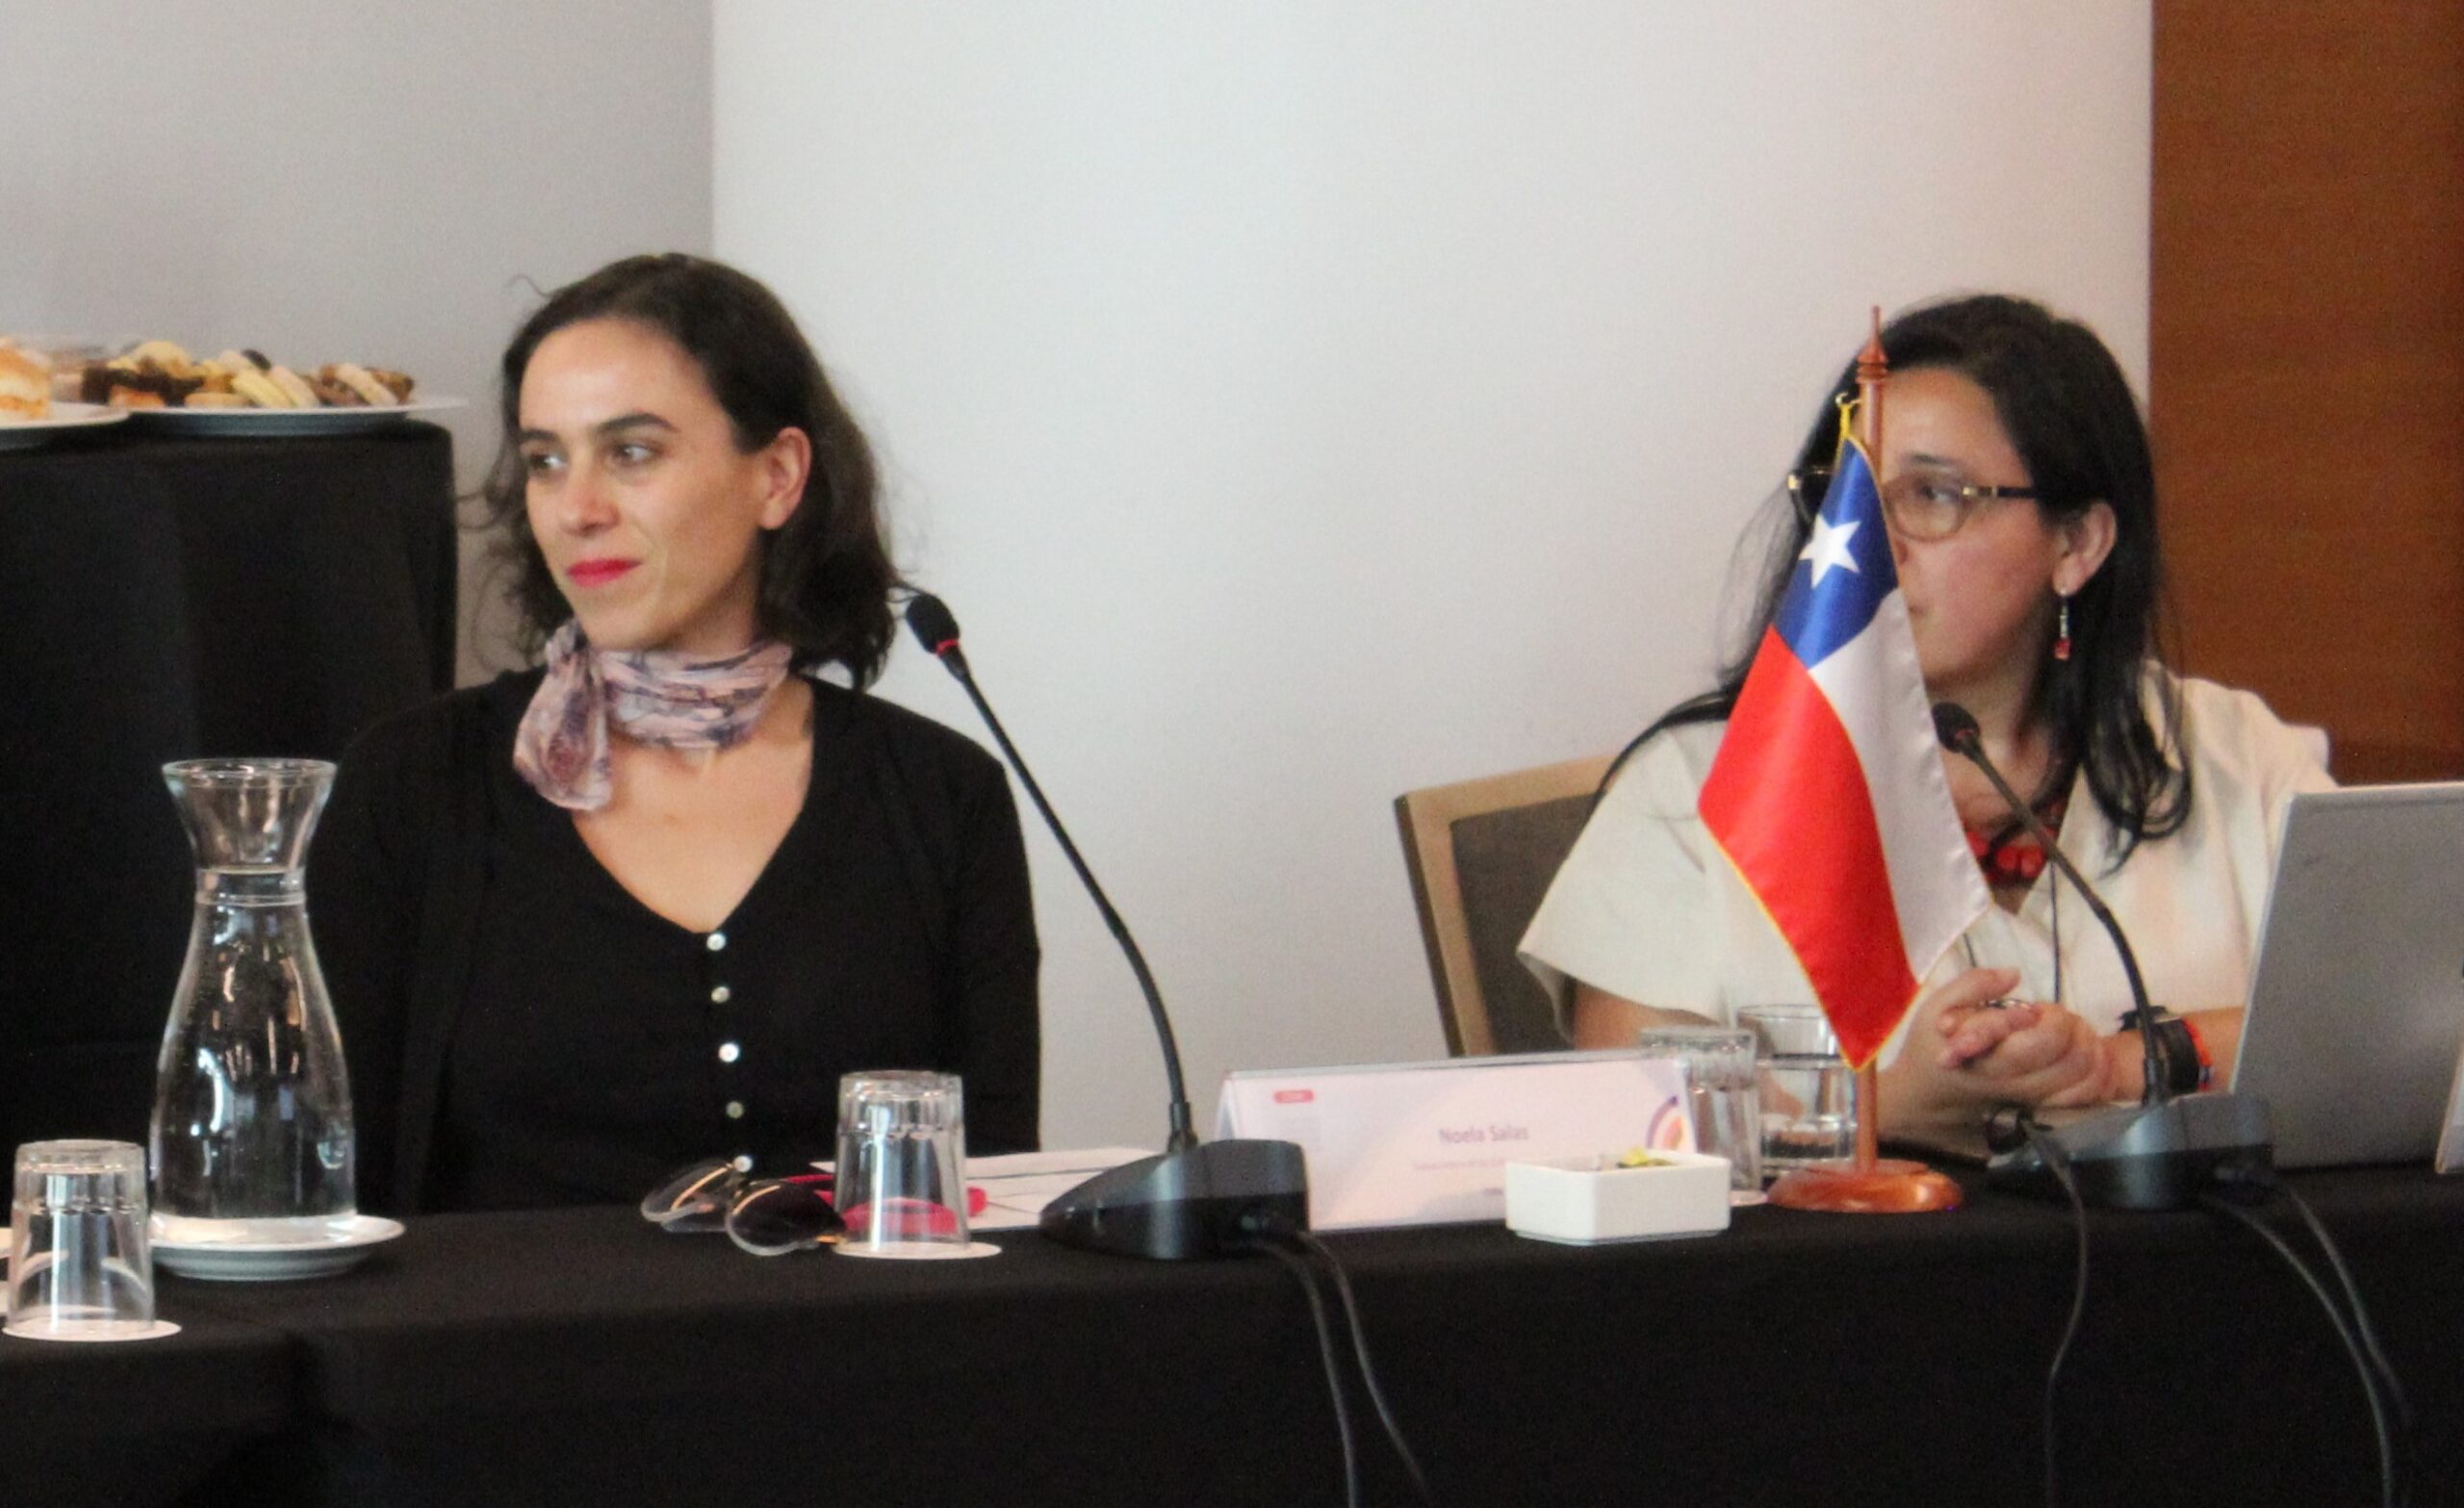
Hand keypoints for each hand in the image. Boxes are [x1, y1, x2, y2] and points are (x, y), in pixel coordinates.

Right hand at [1879, 968, 2114, 1149]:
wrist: (1924, 1095)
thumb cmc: (1930, 1046)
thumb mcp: (1937, 1006)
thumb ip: (1973, 985)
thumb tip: (2013, 974)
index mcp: (1992, 1060)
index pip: (2047, 1039)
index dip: (2051, 1016)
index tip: (2030, 1010)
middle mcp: (2018, 1084)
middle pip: (2077, 1059)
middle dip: (2074, 1028)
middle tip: (2050, 1017)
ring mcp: (2031, 1100)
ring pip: (2086, 1076)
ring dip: (2086, 1046)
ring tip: (2063, 1033)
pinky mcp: (2039, 1106)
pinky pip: (2084, 1094)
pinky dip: (2092, 1071)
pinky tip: (2072, 1053)